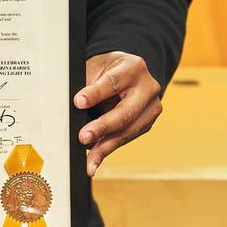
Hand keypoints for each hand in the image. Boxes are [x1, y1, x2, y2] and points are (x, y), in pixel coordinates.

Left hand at [73, 52, 161, 176]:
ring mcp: (151, 108)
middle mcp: (148, 88)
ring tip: (90, 159)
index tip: (78, 102)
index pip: (113, 82)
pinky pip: (126, 138)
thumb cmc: (107, 69)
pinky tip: (97, 157)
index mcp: (133, 68)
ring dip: (105, 146)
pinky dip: (109, 148)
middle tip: (83, 137)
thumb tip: (75, 109)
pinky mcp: (146, 124)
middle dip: (103, 127)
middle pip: (125, 112)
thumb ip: (88, 86)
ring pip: (127, 131)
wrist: (126, 72)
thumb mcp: (97, 68)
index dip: (95, 93)